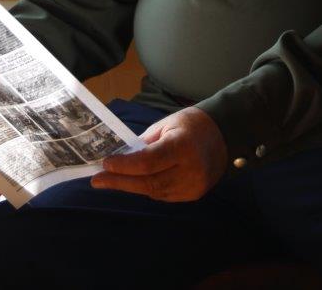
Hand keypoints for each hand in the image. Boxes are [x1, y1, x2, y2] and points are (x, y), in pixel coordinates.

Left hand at [90, 106, 226, 201]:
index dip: (124, 166)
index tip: (105, 164)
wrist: (222, 135)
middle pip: (149, 182)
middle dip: (120, 182)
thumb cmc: (189, 125)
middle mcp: (190, 169)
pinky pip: (164, 195)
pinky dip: (148, 189)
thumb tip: (119, 158)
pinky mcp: (194, 194)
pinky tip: (137, 181)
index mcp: (182, 145)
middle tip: (98, 181)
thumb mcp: (165, 125)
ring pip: (155, 192)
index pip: (148, 162)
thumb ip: (143, 144)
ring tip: (112, 180)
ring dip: (131, 186)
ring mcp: (194, 185)